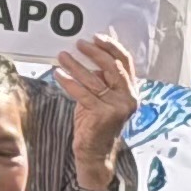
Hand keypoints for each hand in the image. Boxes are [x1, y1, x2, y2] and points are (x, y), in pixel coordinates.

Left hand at [51, 35, 141, 186]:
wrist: (95, 153)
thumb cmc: (95, 124)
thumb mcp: (102, 99)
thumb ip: (101, 80)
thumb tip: (88, 55)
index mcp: (131, 91)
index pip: (126, 62)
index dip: (112, 47)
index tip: (97, 37)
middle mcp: (128, 98)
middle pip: (113, 67)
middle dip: (95, 52)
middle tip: (79, 43)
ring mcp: (117, 107)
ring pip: (95, 79)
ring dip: (76, 65)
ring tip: (62, 56)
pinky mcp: (102, 115)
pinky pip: (83, 93)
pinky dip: (69, 82)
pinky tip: (58, 74)